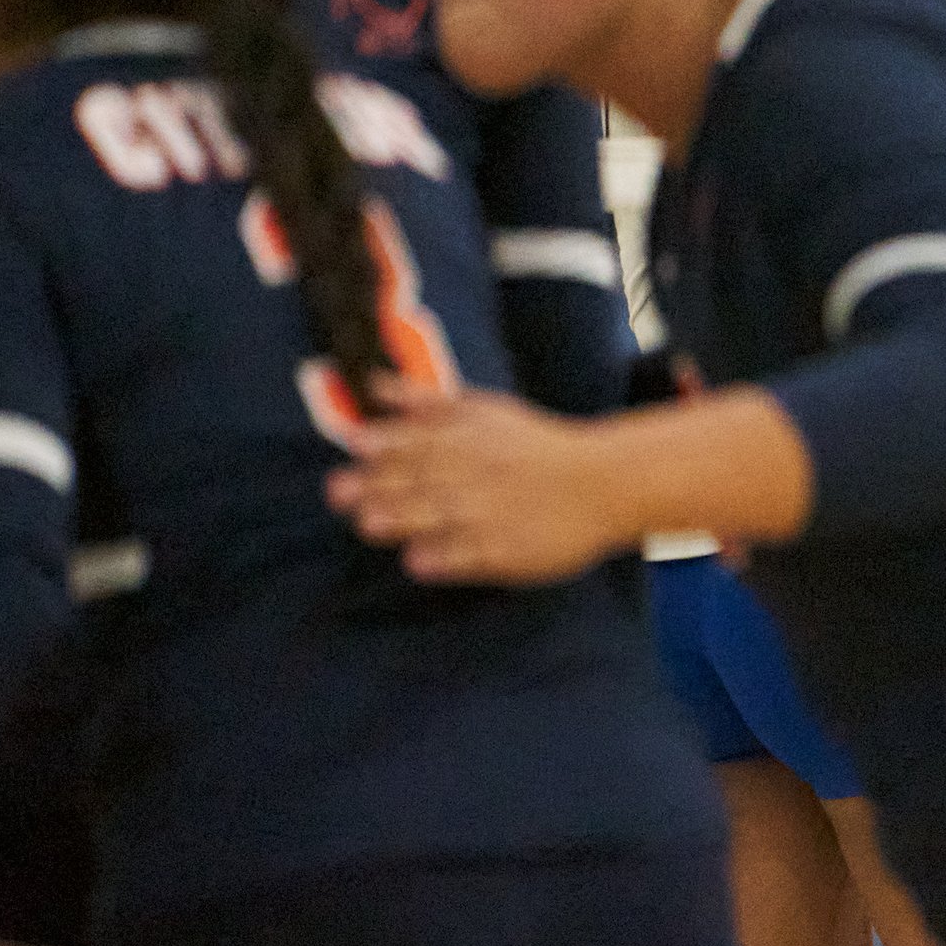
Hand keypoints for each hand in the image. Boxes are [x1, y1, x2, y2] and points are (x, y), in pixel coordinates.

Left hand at [325, 377, 634, 585]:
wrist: (604, 483)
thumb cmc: (536, 446)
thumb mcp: (483, 411)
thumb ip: (425, 401)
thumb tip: (374, 383)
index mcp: (470, 438)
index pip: (421, 438)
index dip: (386, 442)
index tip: (357, 444)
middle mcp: (477, 473)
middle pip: (422, 479)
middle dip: (379, 485)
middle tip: (340, 492)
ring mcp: (493, 514)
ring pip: (441, 516)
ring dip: (402, 519)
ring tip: (370, 524)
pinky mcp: (508, 552)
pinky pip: (472, 558)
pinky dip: (445, 559)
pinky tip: (419, 562)